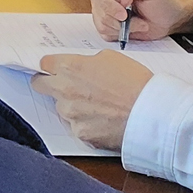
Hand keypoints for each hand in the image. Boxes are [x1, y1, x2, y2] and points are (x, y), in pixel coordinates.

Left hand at [34, 51, 154, 151]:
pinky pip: (77, 126)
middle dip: (49, 84)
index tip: (53, 70)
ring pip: (61, 108)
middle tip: (66, 87)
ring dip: (72, 106)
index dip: (49, 67)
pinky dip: (86, 124)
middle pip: (40, 85)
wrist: (152, 113)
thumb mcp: (111, 58)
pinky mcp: (80, 133)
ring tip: (98, 106)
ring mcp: (70, 114)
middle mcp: (64, 90)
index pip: (43, 64)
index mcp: (70, 68)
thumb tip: (79, 68)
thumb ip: (86, 62)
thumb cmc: (136, 83)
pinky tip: (104, 120)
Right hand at [85, 0, 192, 44]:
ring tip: (138, 22)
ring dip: (122, 27)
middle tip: (132, 18)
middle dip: (117, 18)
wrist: (168, 18)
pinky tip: (133, 27)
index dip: (106, 3)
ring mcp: (105, 6)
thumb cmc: (162, 0)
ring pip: (100, 22)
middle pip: (97, 7)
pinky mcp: (107, 21)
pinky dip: (120, 33)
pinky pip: (104, 32)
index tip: (123, 13)